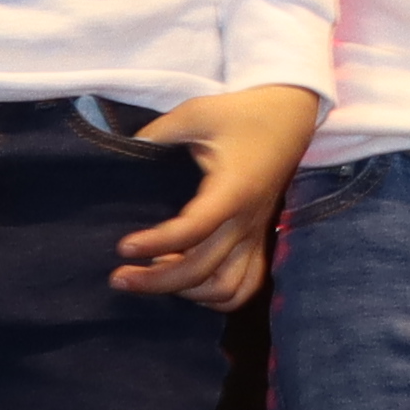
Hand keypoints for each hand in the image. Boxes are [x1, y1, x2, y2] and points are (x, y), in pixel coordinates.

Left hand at [113, 83, 326, 306]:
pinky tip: (187, 284)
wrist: (289, 117)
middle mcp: (247, 220)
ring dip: (189, 293)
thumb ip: (158, 134)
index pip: (194, 229)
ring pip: (227, 290)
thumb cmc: (241, 114)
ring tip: (155, 276)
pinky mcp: (258, 240)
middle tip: (119, 277)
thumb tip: (122, 154)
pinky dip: (215, 296)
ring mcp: (255, 235)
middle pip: (203, 270)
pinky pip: (244, 286)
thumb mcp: (196, 113)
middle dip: (157, 282)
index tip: (123, 248)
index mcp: (233, 189)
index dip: (156, 244)